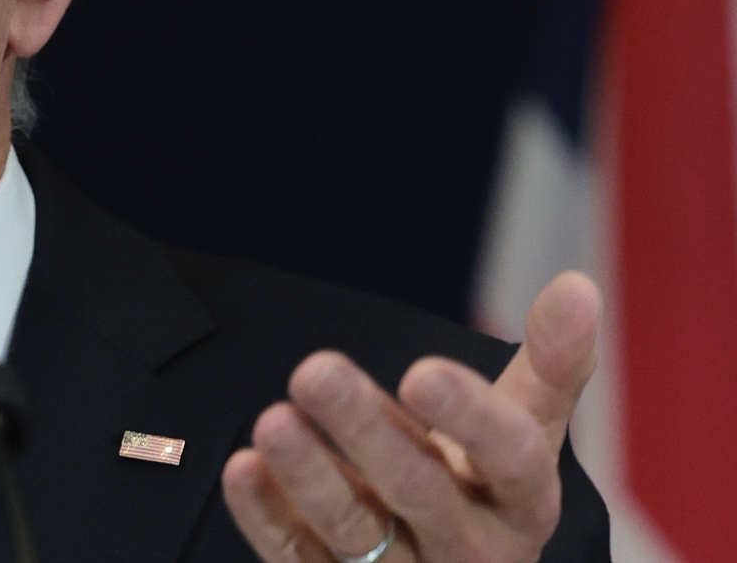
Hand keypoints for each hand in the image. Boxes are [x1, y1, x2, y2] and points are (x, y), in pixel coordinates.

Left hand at [220, 271, 599, 562]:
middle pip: (419, 490)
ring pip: (355, 531)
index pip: (511, 459)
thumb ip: (549, 365)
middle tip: (314, 370)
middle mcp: (470, 549)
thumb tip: (577, 284)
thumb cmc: (487, 487)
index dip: (471, 418)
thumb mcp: (527, 431)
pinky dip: (266, 515)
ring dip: (310, 475)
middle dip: (366, 430)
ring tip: (272, 420)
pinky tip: (242, 467)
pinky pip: (299, 557)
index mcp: (522, 502)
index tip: (422, 372)